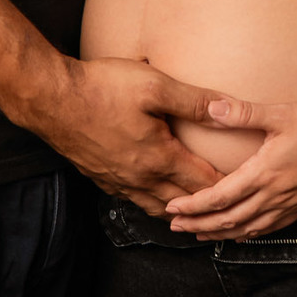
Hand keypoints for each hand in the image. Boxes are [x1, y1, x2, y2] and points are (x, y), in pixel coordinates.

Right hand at [42, 57, 226, 215]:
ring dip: (179, 211)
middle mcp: (140, 178)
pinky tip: (154, 195)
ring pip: (156, 208)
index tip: (247, 190)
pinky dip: (152, 203)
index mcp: (159, 158)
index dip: (228, 187)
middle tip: (229, 209)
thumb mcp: (154, 85)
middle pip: (183, 204)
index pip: (203, 183)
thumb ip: (194, 101)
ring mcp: (118, 181)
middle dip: (208, 208)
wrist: (50, 98)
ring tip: (196, 211)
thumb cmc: (101, 87)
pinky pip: (133, 200)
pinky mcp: (100, 178)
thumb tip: (229, 110)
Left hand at [165, 96, 296, 239]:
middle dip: (198, 225)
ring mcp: (289, 205)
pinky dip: (246, 235)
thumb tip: (211, 108)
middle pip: (228, 220)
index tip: (172, 207)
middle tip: (173, 227)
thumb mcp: (282, 113)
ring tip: (197, 234)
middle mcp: (274, 195)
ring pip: (246, 229)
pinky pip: (268, 229)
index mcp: (265, 173)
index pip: (220, 197)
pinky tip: (238, 234)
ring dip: (218, 233)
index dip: (193, 205)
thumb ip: (244, 113)